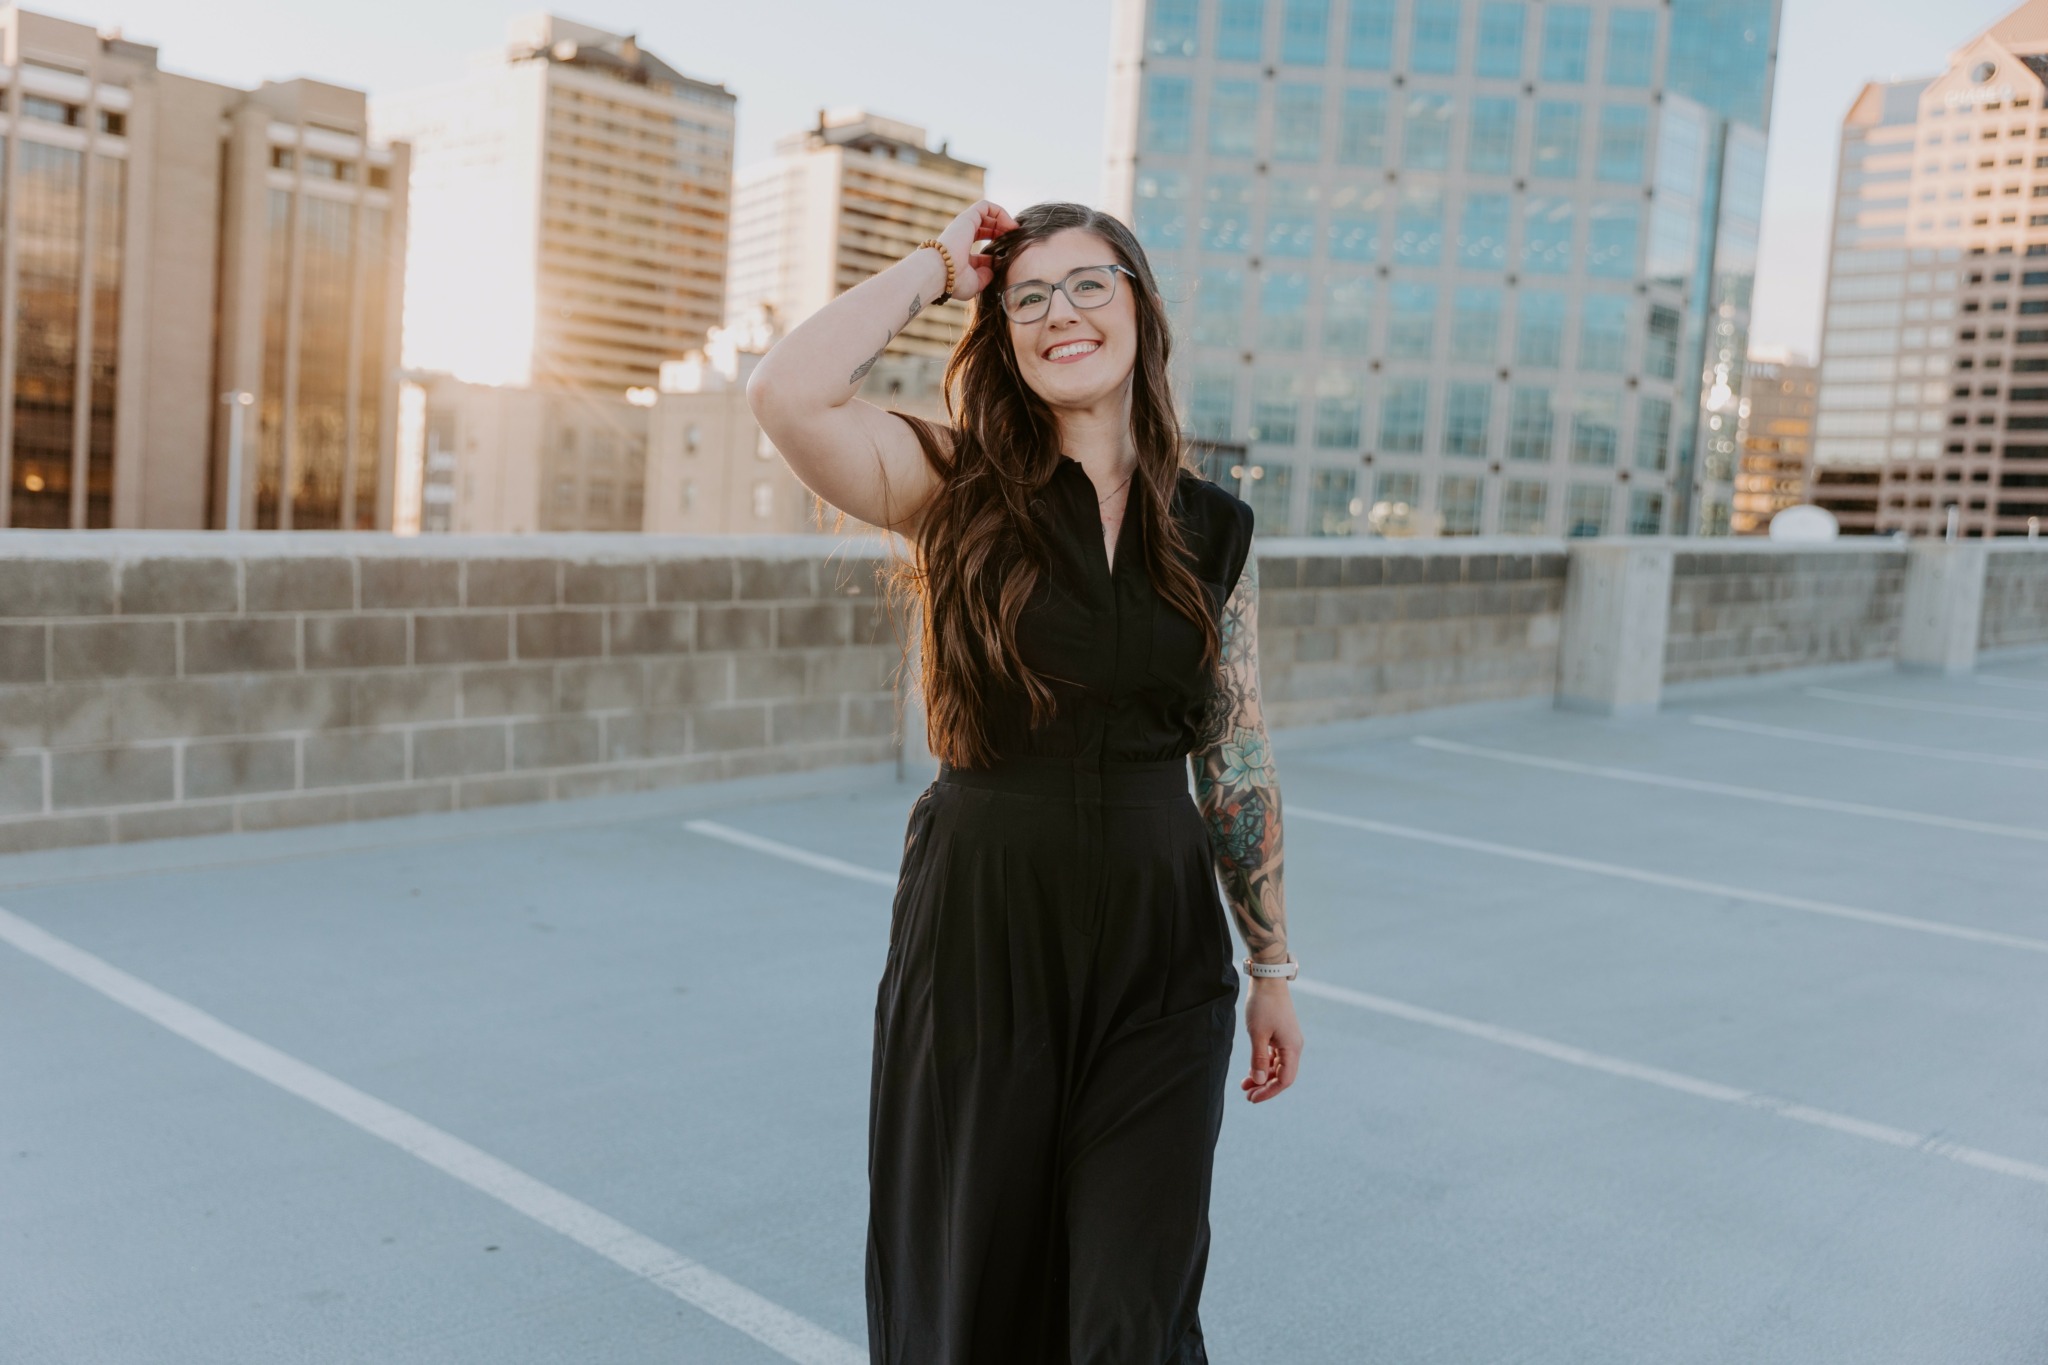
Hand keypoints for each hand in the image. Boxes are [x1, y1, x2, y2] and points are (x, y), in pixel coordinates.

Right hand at [936, 199, 1020, 301]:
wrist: (939, 273)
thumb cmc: (954, 282)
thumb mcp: (975, 283)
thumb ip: (986, 276)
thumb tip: (994, 267)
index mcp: (962, 253)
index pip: (983, 248)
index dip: (999, 249)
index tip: (1010, 256)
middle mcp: (962, 237)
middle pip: (986, 228)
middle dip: (1003, 233)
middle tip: (1015, 241)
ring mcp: (964, 226)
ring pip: (987, 215)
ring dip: (1004, 221)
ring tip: (1015, 232)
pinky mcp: (967, 217)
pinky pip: (986, 206)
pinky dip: (1000, 212)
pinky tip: (1010, 226)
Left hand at [1241, 979, 1303, 1103]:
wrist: (1268, 979)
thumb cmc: (1263, 1005)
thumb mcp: (1257, 1034)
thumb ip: (1258, 1059)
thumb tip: (1259, 1082)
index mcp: (1292, 1048)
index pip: (1285, 1079)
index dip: (1269, 1091)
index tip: (1252, 1098)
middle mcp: (1294, 1046)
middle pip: (1282, 1075)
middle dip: (1265, 1086)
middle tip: (1247, 1095)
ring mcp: (1288, 1040)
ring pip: (1277, 1066)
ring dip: (1263, 1076)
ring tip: (1245, 1085)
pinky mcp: (1281, 1034)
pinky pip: (1274, 1056)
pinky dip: (1264, 1064)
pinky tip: (1252, 1070)